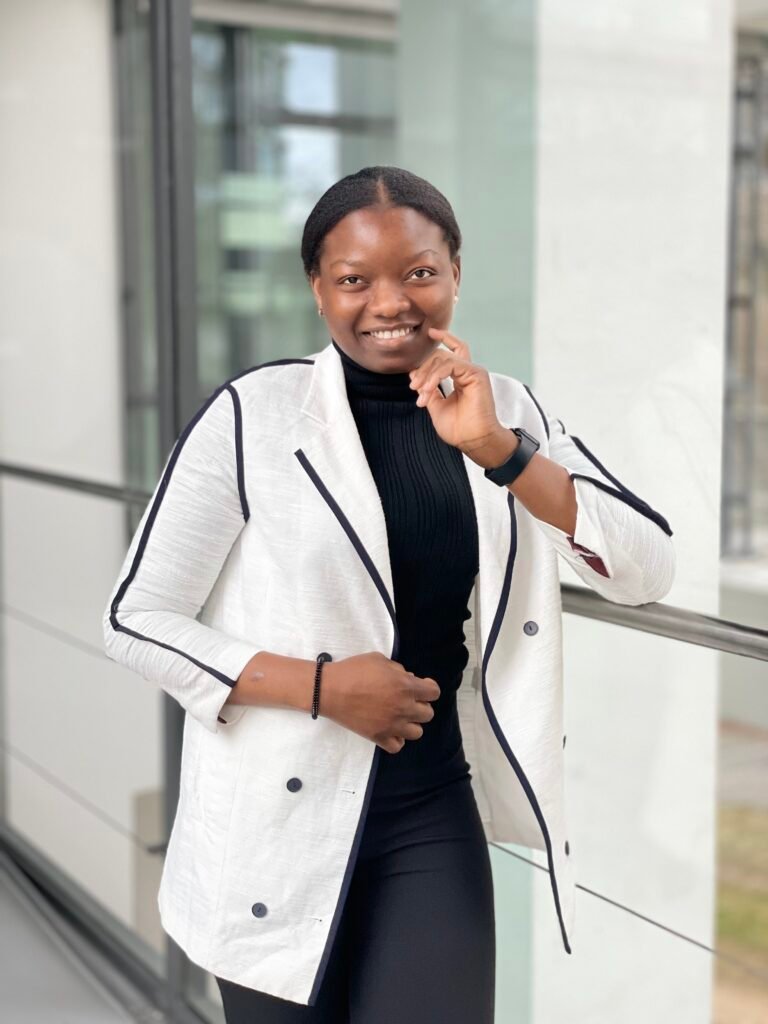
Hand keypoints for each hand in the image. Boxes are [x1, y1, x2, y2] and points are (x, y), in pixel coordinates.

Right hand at [321, 652, 440, 753]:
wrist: (330, 690)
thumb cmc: (354, 670)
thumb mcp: (379, 660)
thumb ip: (398, 669)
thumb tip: (408, 678)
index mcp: (406, 686)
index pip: (434, 693)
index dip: (429, 689)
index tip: (421, 687)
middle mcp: (403, 707)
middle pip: (428, 714)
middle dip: (420, 705)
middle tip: (407, 700)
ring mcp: (392, 725)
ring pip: (417, 732)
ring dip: (411, 723)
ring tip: (399, 717)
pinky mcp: (378, 737)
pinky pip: (398, 746)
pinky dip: (397, 739)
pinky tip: (390, 730)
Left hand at [408, 328, 513, 463]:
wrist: (474, 440)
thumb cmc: (459, 428)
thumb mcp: (437, 406)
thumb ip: (428, 389)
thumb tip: (415, 376)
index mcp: (461, 377)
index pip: (451, 352)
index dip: (442, 340)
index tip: (429, 334)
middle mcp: (468, 371)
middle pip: (441, 355)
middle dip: (423, 369)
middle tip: (413, 386)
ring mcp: (474, 371)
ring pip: (444, 359)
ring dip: (427, 375)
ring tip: (421, 393)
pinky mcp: (477, 374)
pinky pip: (451, 364)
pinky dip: (436, 375)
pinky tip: (429, 388)